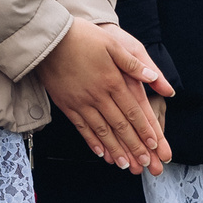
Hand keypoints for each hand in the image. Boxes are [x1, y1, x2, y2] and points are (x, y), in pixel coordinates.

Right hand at [40, 18, 174, 172]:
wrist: (49, 40)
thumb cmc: (83, 38)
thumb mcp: (112, 44)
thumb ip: (133, 64)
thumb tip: (153, 77)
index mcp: (112, 81)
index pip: (133, 110)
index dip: (144, 129)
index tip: (154, 145)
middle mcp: (98, 95)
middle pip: (120, 125)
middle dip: (134, 146)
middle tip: (145, 163)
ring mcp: (81, 102)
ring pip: (101, 131)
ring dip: (115, 149)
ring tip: (125, 164)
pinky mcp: (66, 105)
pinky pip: (81, 127)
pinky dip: (92, 141)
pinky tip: (100, 152)